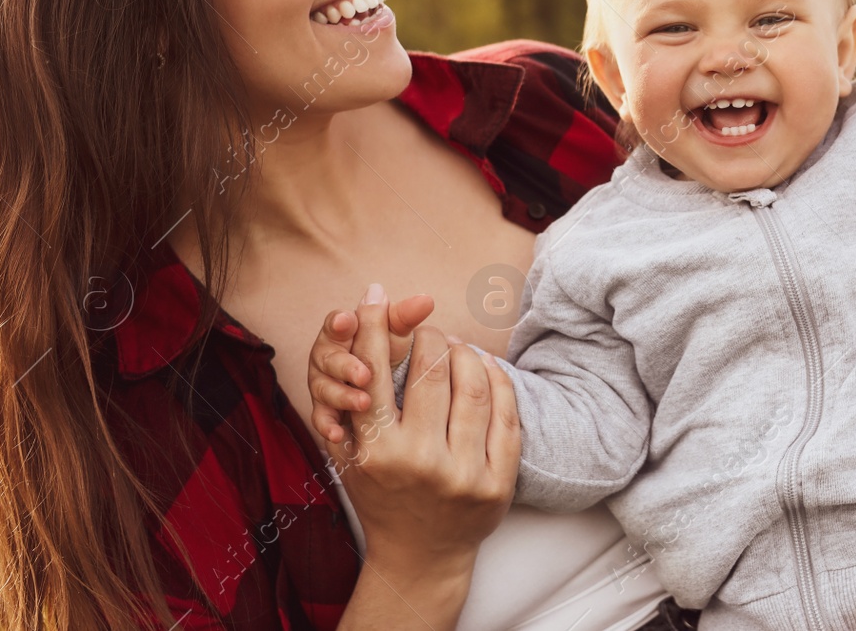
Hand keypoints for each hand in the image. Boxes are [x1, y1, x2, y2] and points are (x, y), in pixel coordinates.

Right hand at [309, 291, 432, 443]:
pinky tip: (336, 433)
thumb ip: (405, 320)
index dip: (341, 323)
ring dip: (343, 395)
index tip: (348, 320)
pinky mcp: (328, 416)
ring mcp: (327, 387)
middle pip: (327, 358)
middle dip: (345, 364)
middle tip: (364, 374)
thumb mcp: (397, 338)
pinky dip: (326, 425)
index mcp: (344, 333)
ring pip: (324, 389)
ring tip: (363, 402)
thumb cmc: (392, 357)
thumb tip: (426, 300)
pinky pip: (321, 420)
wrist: (386, 405)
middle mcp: (331, 358)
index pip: (337, 325)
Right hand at [310, 284, 520, 575]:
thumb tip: (360, 308)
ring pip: (475, 386)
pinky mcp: (499, 483)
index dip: (374, 328)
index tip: (377, 298)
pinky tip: (485, 366)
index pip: (375, 373)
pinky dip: (497, 379)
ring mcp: (464, 474)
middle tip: (426, 328)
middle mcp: (420, 463)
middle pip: (433, 371)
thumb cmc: (380, 493)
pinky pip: (506, 412)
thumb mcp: (350, 452)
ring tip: (455, 345)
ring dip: (465, 353)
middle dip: (428, 337)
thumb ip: (349, 390)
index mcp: (376, 453)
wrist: (420, 556)